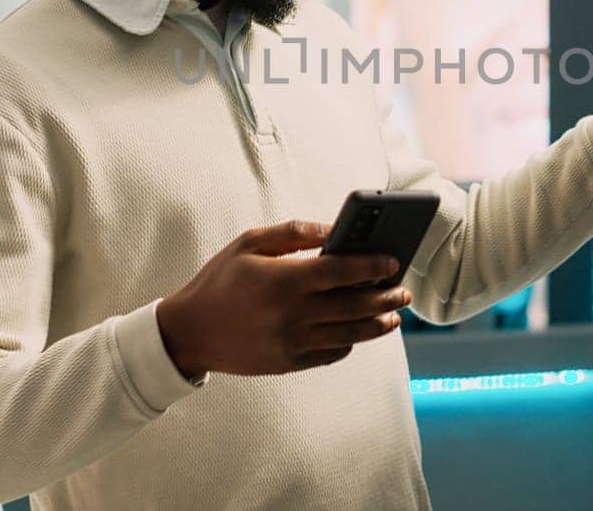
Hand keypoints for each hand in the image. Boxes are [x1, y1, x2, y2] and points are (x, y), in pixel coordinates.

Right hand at [155, 220, 412, 378]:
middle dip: (385, 296)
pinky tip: (359, 330)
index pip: (340, 271)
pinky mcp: (289, 363)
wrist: (189, 332)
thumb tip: (332, 229)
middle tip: (403, 289)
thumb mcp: (248, 243)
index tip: (393, 261)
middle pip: (354, 305)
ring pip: (350, 334)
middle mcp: (291, 314)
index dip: (372, 266)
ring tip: (393, 315)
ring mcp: (291, 343)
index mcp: (282, 280)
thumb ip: (293, 232)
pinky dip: (350, 341)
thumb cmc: (220, 280)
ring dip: (378, 324)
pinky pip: (332, 353)